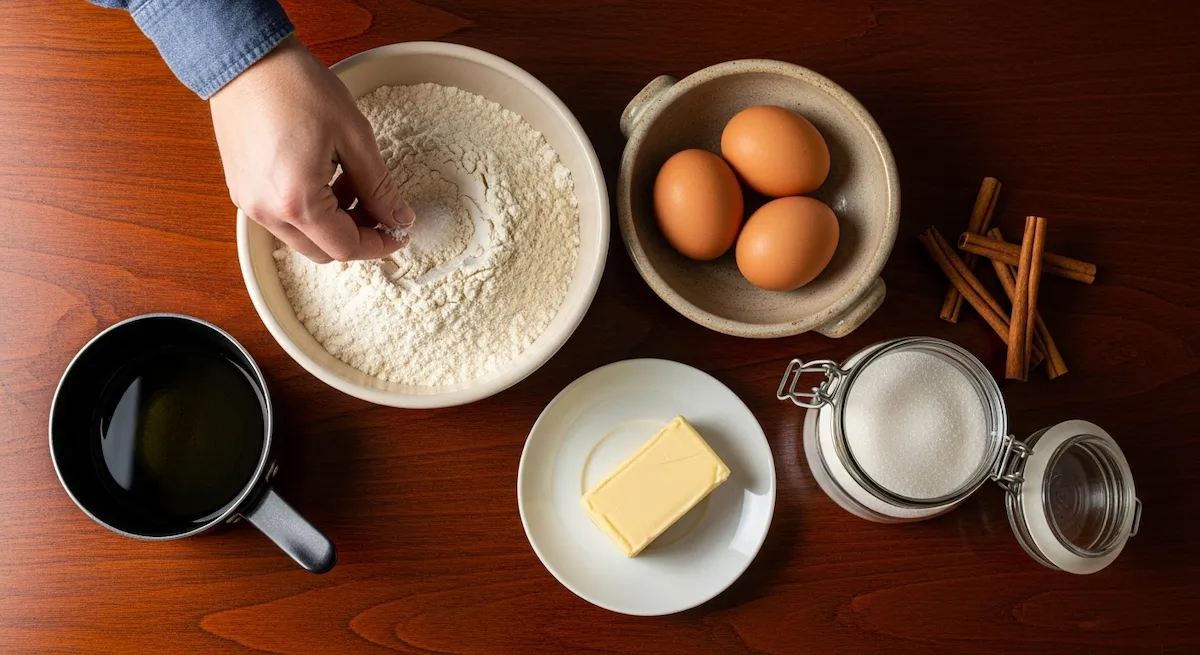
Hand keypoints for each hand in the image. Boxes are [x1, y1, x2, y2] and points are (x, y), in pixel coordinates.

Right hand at [209, 36, 414, 262]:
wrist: (246, 59)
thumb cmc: (297, 88)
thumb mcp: (354, 137)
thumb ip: (379, 186)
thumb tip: (398, 218)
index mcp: (298, 203)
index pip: (347, 248)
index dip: (380, 243)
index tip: (400, 230)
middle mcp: (267, 212)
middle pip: (324, 251)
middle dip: (357, 234)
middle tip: (379, 206)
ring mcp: (249, 203)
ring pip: (303, 237)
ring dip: (333, 222)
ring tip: (350, 180)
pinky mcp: (241, 191)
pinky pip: (282, 219)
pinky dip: (309, 211)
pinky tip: (324, 176)